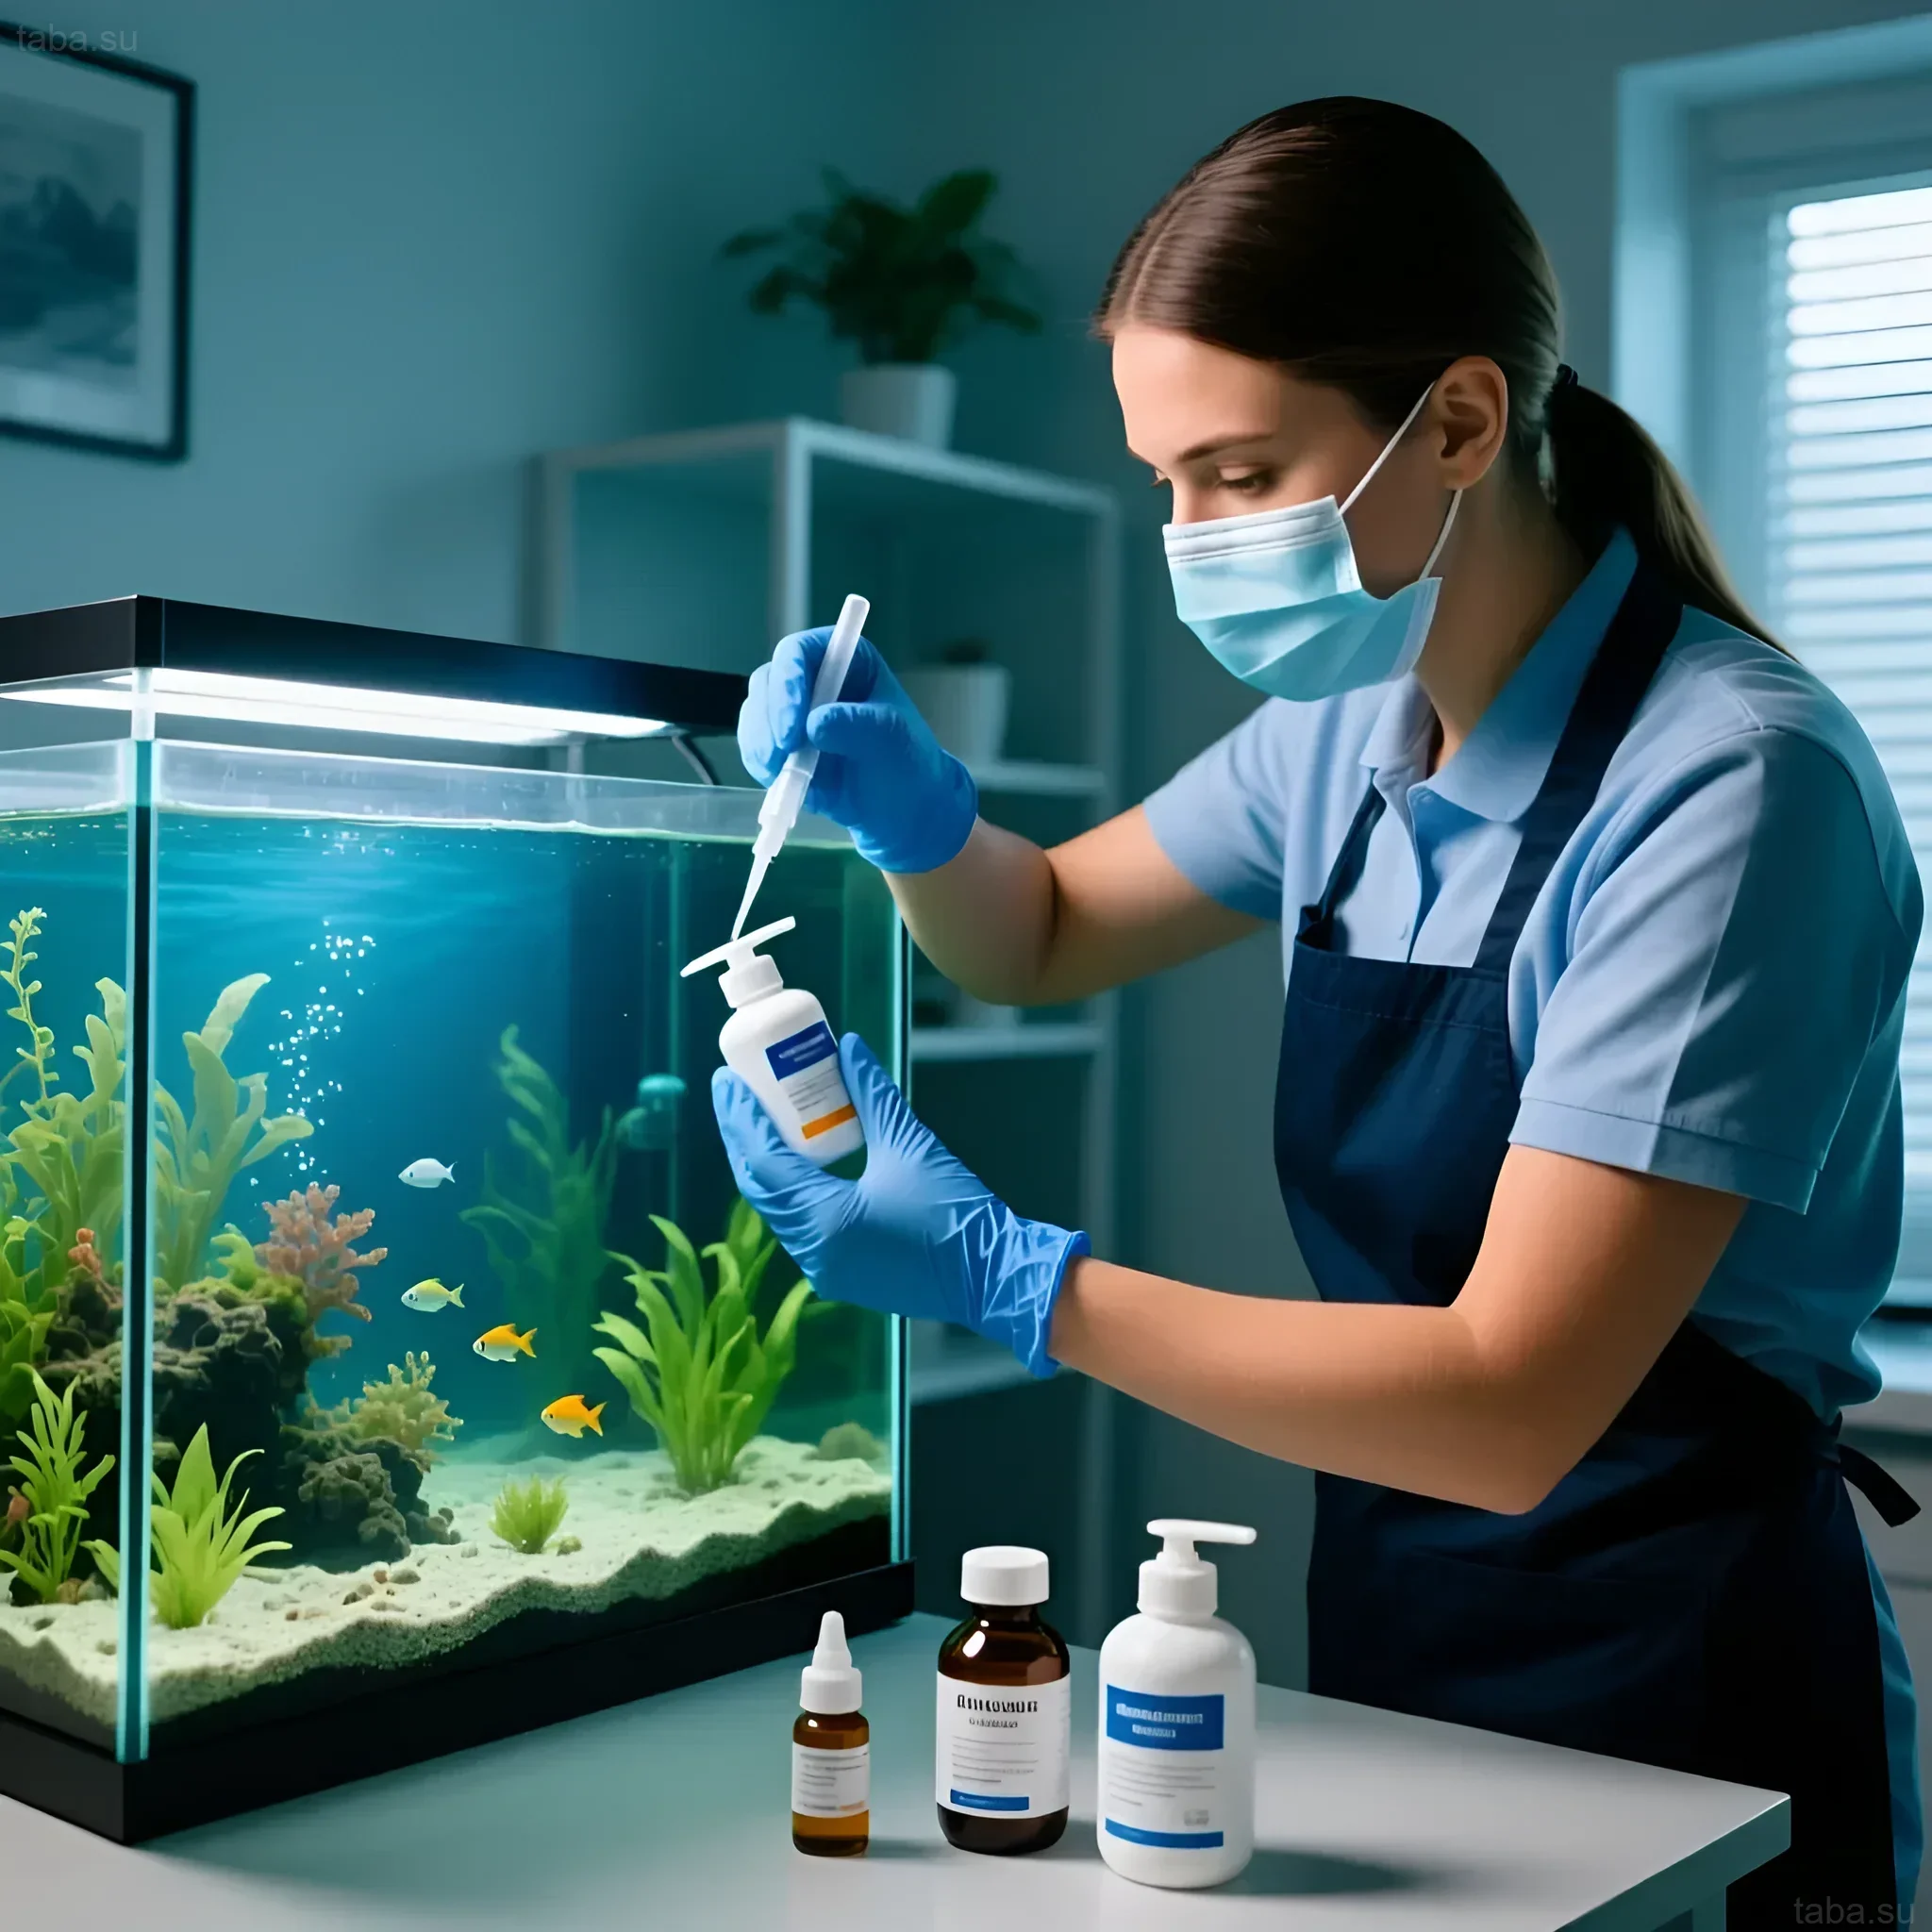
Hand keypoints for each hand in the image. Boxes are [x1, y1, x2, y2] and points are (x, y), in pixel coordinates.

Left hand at [710, 1034, 1085, 1376]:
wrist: (994, 1276)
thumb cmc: (954, 1212)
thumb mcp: (910, 1143)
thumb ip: (871, 1094)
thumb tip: (847, 1047)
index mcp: (824, 1220)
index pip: (762, 1162)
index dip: (740, 1118)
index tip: (727, 1079)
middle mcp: (813, 1251)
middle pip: (759, 1188)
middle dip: (742, 1138)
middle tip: (737, 1093)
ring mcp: (826, 1270)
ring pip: (776, 1211)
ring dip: (764, 1166)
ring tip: (760, 1121)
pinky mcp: (842, 1276)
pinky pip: (799, 1227)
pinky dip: (789, 1192)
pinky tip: (794, 1162)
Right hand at [738, 627, 977, 874]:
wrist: (900, 806)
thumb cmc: (905, 760)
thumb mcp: (893, 738)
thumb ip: (857, 726)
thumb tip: (814, 724)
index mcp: (844, 660)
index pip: (800, 652)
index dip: (788, 681)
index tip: (793, 725)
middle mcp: (812, 678)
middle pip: (769, 681)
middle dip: (770, 719)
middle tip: (782, 754)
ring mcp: (792, 712)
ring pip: (755, 714)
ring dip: (761, 744)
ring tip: (782, 773)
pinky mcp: (780, 745)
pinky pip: (755, 747)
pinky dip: (760, 764)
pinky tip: (779, 782)